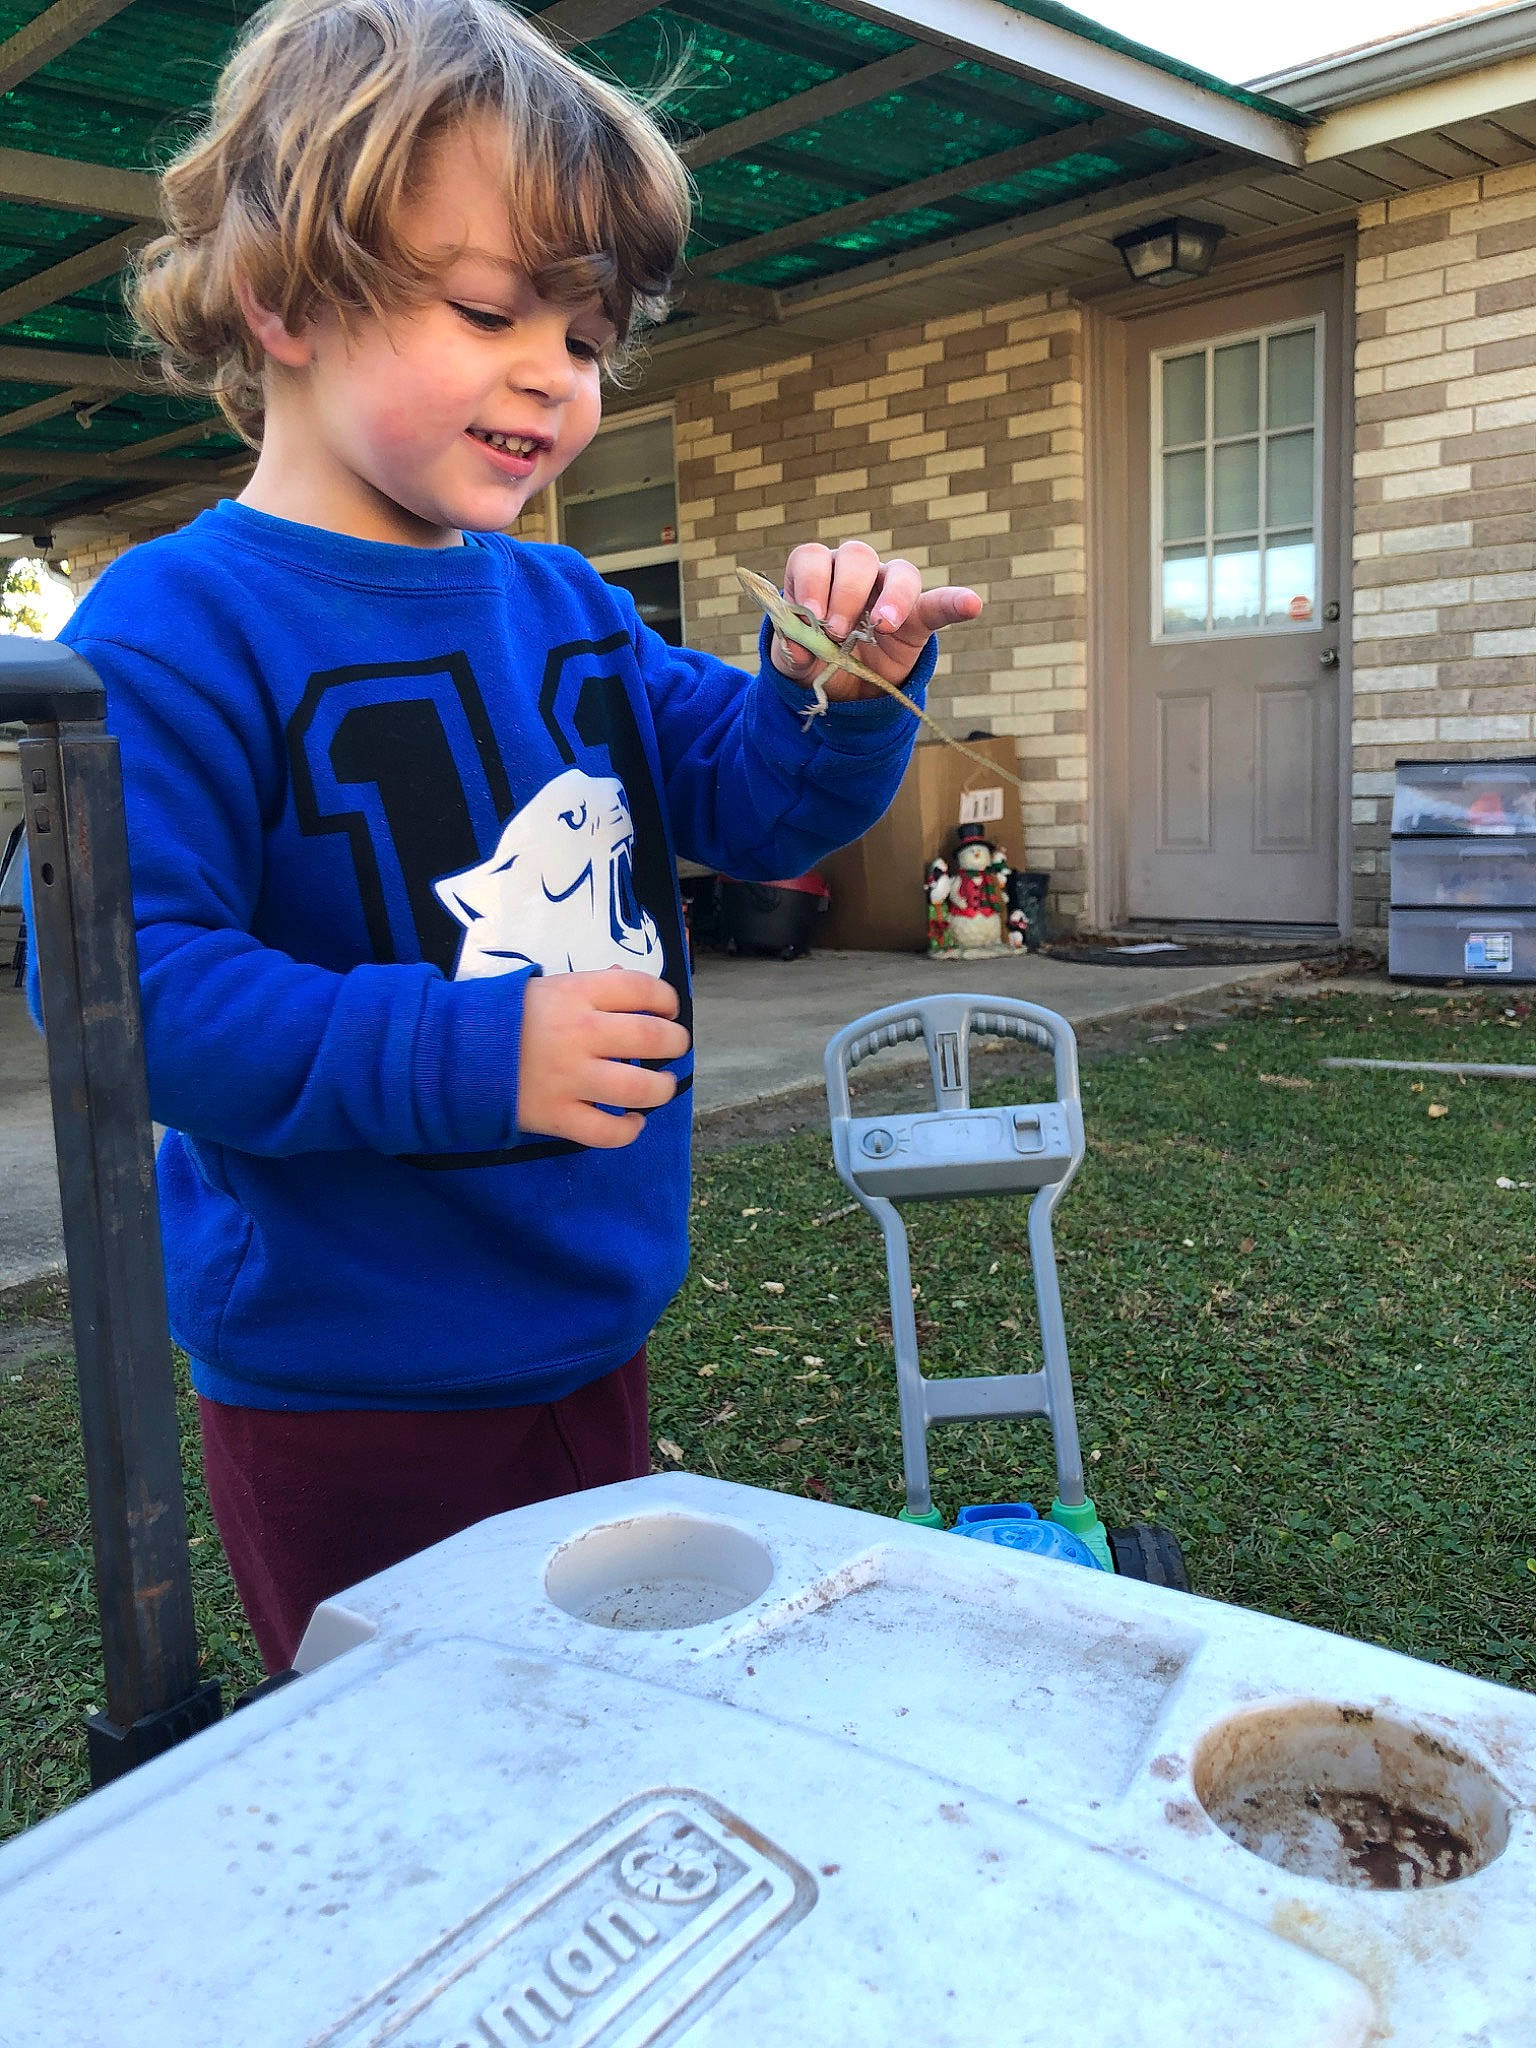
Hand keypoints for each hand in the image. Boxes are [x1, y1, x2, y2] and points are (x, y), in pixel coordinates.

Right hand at [518, 969, 690, 1147]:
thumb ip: (591, 986)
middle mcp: (579, 1034)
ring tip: (660, 1085)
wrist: (450, 1053)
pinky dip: (629, 1130)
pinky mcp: (556, 1116)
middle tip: (674, 1046)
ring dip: (662, 1088)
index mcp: (576, 994)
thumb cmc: (504, 1016)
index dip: (666, 998)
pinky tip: (633, 1121)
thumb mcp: (546, 986)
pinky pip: (607, 1132)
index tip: (669, 1008)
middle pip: (651, 1037)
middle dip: (675, 1041)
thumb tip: (630, 984)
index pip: (641, 988)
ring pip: (639, 1089)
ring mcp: (569, 1078)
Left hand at [769, 539, 982, 702]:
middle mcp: (855, 574)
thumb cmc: (815, 660)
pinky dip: (956, 602)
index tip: (810, 612)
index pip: (813, 558)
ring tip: (883, 627)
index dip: (811, 580)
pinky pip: (940, 602)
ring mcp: (889, 591)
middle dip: (846, 592)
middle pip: (856, 556)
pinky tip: (971, 605)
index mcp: (818, 577)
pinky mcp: (919, 616)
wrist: (844, 688)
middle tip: (838, 630)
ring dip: (892, 597)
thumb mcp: (794, 661)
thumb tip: (800, 646)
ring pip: (899, 571)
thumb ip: (792, 651)